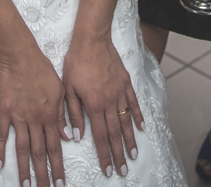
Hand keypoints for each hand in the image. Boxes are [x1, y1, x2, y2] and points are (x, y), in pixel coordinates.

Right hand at [0, 48, 66, 186]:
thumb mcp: (60, 90)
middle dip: (43, 174)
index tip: (60, 182)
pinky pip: (2, 135)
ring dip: (24, 169)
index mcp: (50, 116)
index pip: (55, 148)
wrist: (21, 56)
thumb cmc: (42, 70)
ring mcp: (19, 118)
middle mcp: (35, 120)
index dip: (57, 167)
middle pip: (39, 153)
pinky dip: (0, 150)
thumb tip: (67, 136)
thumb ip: (62, 115)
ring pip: (22, 149)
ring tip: (25, 185)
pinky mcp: (4, 112)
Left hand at [63, 36, 142, 176]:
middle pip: (115, 133)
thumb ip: (73, 113)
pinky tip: (142, 128)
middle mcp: (110, 101)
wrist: (92, 39)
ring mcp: (120, 92)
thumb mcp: (68, 88)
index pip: (100, 136)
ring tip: (134, 155)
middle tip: (124, 170)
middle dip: (119, 154)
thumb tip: (76, 135)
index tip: (108, 169)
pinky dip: (138, 117)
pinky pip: (134, 103)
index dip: (104, 154)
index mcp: (94, 105)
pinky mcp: (126, 83)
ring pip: (126, 121)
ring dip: (130, 140)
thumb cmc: (76, 62)